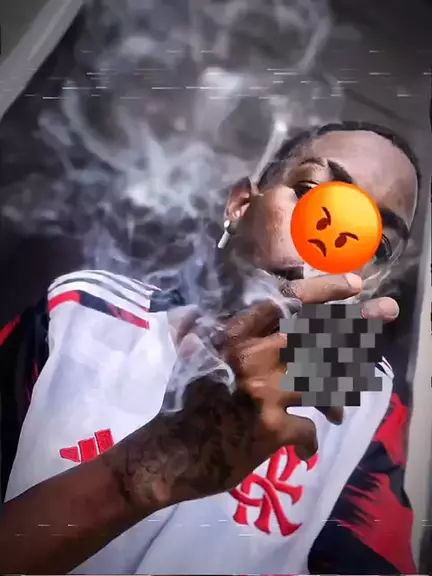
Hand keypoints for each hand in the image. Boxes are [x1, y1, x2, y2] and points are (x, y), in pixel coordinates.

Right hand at [118, 273, 379, 512]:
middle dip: (358, 323)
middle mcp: (253, 356)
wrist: (169, 453)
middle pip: (318, 335)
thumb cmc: (181, 402)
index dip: (323, 291)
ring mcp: (265, 391)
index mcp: (233, 335)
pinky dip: (310, 438)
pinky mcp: (272, 427)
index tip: (354, 283)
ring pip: (324, 378)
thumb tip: (216, 312)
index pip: (285, 304)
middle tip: (387, 311)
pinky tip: (304, 446)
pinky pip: (310, 427)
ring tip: (347, 401)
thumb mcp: (194, 356)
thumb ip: (211, 331)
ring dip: (340, 388)